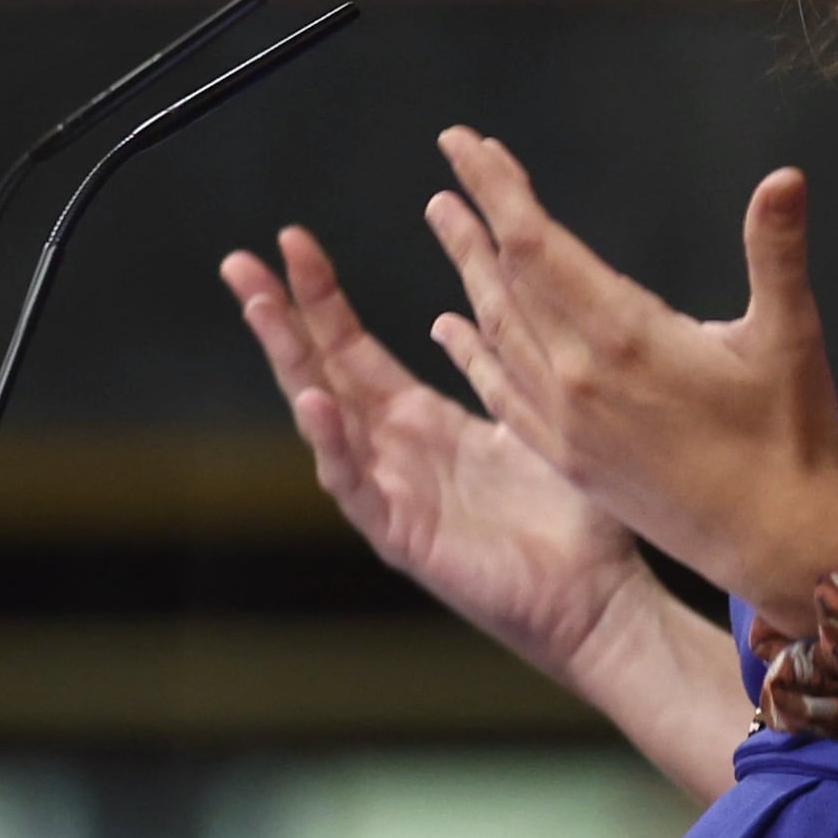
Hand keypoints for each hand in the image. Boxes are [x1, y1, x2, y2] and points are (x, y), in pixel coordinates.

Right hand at [219, 223, 656, 684]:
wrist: (599, 596)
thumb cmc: (572, 517)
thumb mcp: (527, 420)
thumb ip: (493, 368)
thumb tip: (457, 313)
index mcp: (418, 423)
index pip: (351, 348)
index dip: (320, 297)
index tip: (291, 241)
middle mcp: (391, 453)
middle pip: (320, 371)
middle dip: (278, 317)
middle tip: (239, 262)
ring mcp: (389, 494)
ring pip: (322, 419)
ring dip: (290, 363)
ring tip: (262, 309)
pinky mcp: (401, 536)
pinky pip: (355, 485)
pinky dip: (332, 444)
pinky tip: (314, 402)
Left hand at [421, 134, 837, 621]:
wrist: (775, 547)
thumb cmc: (789, 438)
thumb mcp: (790, 337)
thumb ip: (776, 252)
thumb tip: (784, 176)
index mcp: (623, 338)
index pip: (537, 244)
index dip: (497, 189)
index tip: (463, 143)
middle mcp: (576, 378)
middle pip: (506, 279)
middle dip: (476, 218)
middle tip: (452, 165)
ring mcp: (563, 423)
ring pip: (496, 332)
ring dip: (468, 273)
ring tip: (445, 223)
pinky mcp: (564, 458)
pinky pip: (499, 392)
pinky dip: (471, 351)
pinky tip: (452, 328)